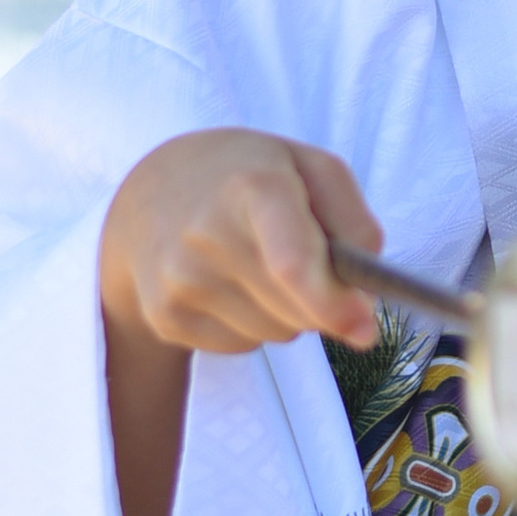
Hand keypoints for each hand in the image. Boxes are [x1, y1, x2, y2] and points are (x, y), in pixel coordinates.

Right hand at [99, 132, 383, 515]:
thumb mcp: (313, 169)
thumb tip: (363, 306)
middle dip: (321, 300)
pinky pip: (244, 346)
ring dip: (286, 312)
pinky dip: (252, 324)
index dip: (334, 305)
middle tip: (302, 256)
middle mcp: (206, 235)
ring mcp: (179, 281)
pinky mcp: (165, 317)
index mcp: (252, 186)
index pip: (292, 264)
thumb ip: (355, 225)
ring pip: (276, 333)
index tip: (365, 329)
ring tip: (257, 261)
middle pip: (296, 309)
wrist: (151, 192)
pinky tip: (230, 281)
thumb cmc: (249, 177)